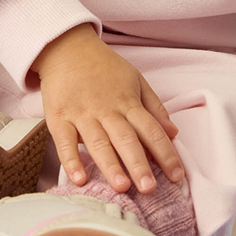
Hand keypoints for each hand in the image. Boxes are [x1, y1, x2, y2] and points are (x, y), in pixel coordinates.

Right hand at [32, 25, 186, 194]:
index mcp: (128, 101)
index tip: (177, 176)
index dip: (165, 153)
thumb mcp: (135, 80)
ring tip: (122, 187)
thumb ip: (154, 108)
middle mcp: (106, 109)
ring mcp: (81, 113)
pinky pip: (65, 142)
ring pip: (98, 142)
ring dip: (110, 165)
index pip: (151, 129)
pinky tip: (80, 179)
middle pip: (125, 138)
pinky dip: (71, 161)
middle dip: (139, 164)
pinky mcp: (58, 117)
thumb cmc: (103, 67)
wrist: (67, 47)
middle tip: (150, 188)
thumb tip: (174, 133)